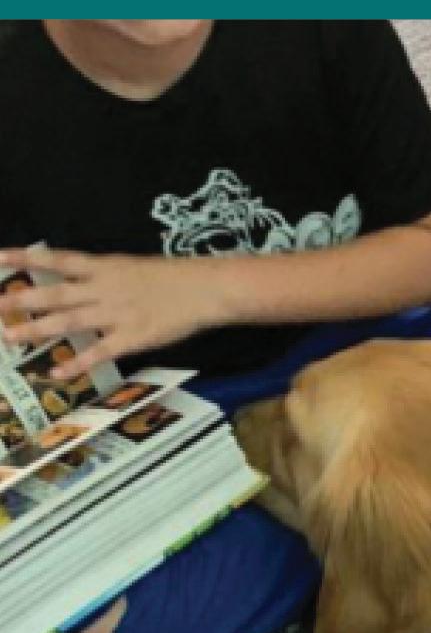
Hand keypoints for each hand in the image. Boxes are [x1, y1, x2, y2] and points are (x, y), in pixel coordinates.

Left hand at [0, 247, 231, 372]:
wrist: (208, 289)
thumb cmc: (174, 276)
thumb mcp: (133, 267)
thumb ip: (103, 276)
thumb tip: (77, 282)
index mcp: (105, 267)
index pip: (58, 260)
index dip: (26, 258)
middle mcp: (103, 289)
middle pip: (55, 295)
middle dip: (21, 302)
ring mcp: (116, 314)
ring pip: (69, 322)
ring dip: (37, 331)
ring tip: (9, 338)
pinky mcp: (132, 337)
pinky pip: (99, 352)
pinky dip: (76, 364)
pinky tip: (56, 374)